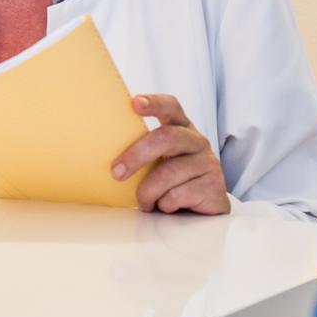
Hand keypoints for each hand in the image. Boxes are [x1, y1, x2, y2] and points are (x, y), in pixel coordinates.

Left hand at [110, 94, 229, 214]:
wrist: (201, 213)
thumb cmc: (171, 184)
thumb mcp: (157, 163)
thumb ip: (142, 152)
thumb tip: (103, 154)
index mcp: (181, 129)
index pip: (171, 107)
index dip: (154, 103)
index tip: (134, 103)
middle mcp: (197, 141)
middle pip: (166, 137)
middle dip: (137, 155)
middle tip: (117, 172)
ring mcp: (208, 163)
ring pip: (167, 173)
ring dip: (148, 192)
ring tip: (145, 202)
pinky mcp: (214, 187)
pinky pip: (178, 195)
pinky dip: (164, 205)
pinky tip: (168, 207)